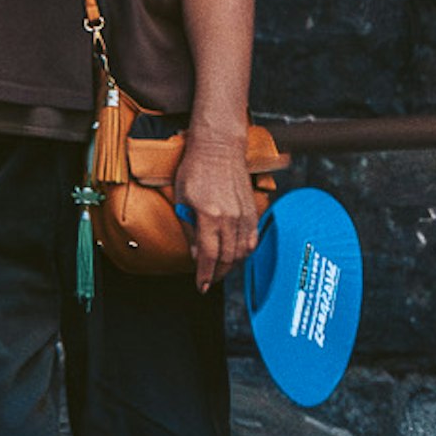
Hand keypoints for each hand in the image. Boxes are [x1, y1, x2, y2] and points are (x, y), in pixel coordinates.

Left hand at [176, 130, 260, 292]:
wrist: (219, 148)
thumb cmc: (196, 169)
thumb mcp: (182, 200)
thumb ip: (190, 229)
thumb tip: (197, 255)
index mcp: (209, 215)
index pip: (209, 256)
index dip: (205, 275)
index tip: (202, 286)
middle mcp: (230, 217)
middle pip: (228, 258)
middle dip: (218, 273)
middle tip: (209, 279)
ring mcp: (244, 214)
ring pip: (242, 251)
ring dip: (231, 264)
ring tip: (220, 268)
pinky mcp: (253, 210)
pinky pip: (253, 239)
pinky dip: (245, 251)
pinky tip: (236, 253)